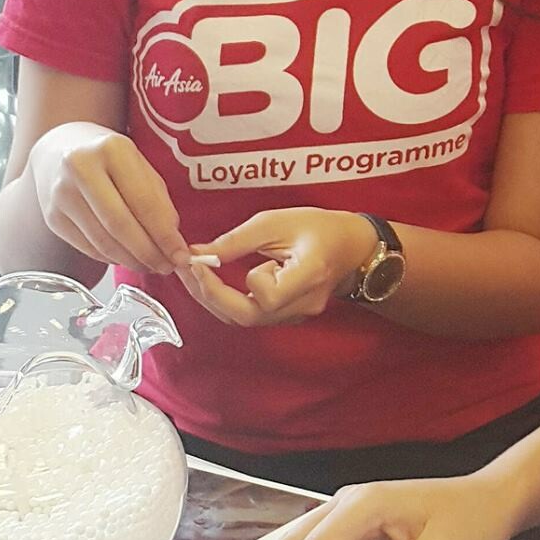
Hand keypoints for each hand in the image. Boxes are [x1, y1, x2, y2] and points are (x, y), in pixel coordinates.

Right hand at [29, 122, 191, 274]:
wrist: (60, 149)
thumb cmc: (109, 159)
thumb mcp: (140, 166)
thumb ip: (159, 201)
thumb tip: (172, 243)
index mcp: (111, 149)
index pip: (143, 202)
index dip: (165, 235)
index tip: (181, 256)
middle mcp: (80, 168)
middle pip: (120, 225)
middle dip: (149, 253)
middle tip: (167, 267)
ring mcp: (62, 194)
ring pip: (103, 242)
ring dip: (132, 261)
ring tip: (151, 265)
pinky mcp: (52, 217)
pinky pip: (89, 248)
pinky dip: (113, 258)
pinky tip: (127, 258)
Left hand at [182, 209, 376, 328]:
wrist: (352, 247)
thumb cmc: (319, 227)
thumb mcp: (276, 221)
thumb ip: (236, 240)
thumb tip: (196, 254)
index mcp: (309, 274)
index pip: (267, 296)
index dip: (236, 283)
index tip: (207, 261)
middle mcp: (304, 303)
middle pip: (247, 316)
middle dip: (210, 294)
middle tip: (187, 269)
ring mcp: (297, 314)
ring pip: (245, 318)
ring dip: (214, 298)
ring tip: (195, 272)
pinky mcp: (288, 316)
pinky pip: (251, 315)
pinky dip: (227, 300)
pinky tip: (214, 280)